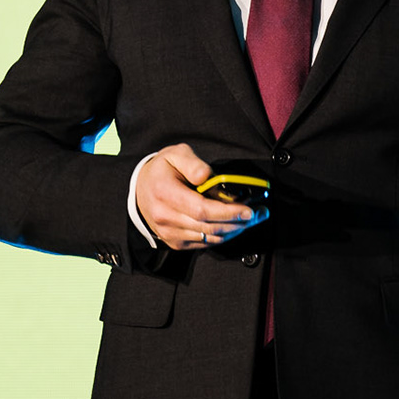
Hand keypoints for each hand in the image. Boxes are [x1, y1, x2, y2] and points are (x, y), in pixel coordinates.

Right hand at [138, 144, 266, 250]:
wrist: (140, 189)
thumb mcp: (175, 154)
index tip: (248, 210)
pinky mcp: (174, 242)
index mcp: (165, 193)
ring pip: (208, 238)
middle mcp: (164, 216)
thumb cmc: (162, 169)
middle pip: (208, 227)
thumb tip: (206, 176)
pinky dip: (221, 237)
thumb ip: (193, 163)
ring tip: (250, 221)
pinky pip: (203, 244)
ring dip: (233, 231)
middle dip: (237, 223)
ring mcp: (168, 233)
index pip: (201, 209)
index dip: (227, 212)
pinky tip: (233, 227)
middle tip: (259, 215)